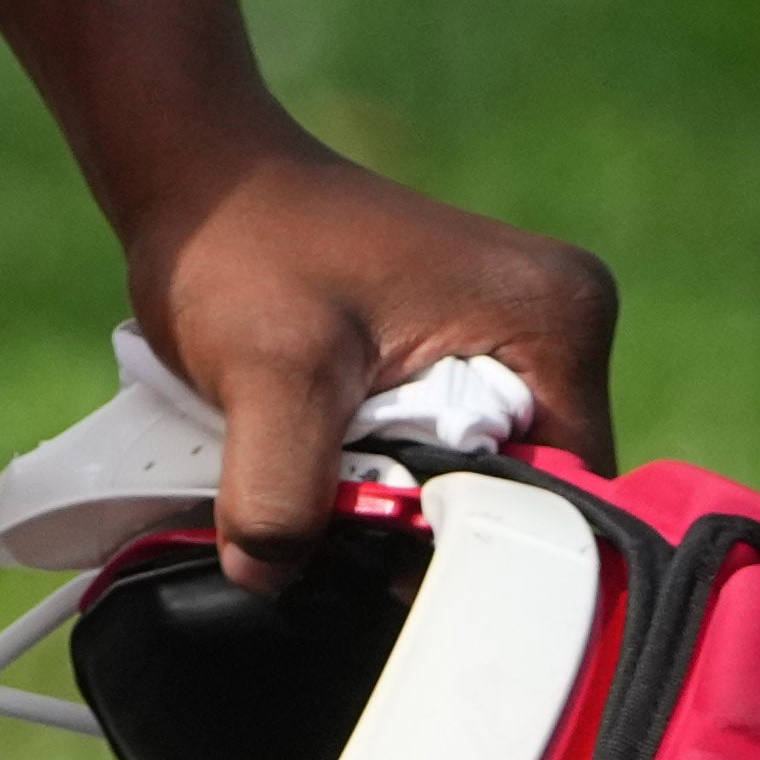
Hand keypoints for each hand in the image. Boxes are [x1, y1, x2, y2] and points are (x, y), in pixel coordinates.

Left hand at [130, 128, 617, 576]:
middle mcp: (560, 327)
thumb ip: (280, 490)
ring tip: (333, 506)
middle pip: (526, 488)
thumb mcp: (266, 372)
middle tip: (355, 554)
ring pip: (475, 472)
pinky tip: (328, 475)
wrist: (194, 175)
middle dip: (439, 527)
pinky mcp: (464, 350)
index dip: (484, 547)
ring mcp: (514, 337)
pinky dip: (385, 469)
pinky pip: (443, 443)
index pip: (565, 493)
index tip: (400, 578)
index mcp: (558, 322)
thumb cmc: (240, 246)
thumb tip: (272, 584)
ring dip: (404, 499)